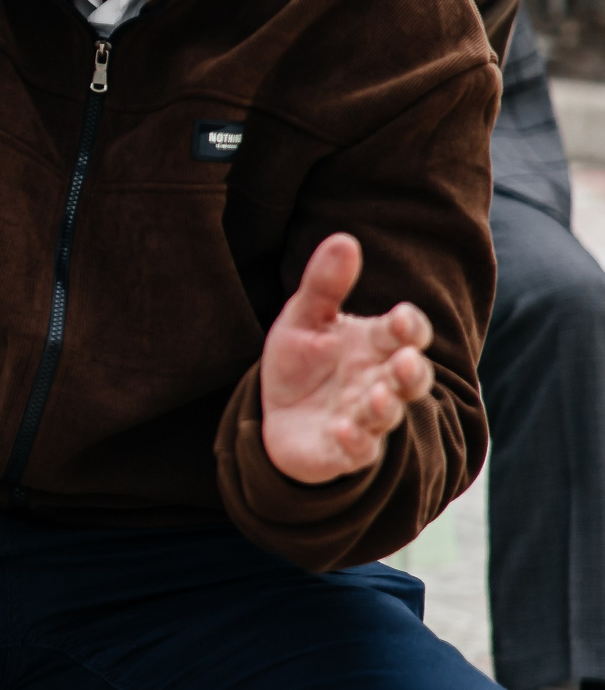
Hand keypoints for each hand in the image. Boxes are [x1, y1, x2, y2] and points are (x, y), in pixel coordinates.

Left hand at [259, 233, 436, 484]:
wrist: (278, 415)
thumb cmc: (302, 362)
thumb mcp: (305, 318)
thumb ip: (325, 284)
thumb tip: (344, 239)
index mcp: (377, 346)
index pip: (405, 333)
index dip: (407, 326)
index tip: (401, 317)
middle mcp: (380, 381)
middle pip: (411, 377)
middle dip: (412, 371)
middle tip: (406, 361)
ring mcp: (365, 417)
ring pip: (387, 414)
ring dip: (385, 406)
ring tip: (377, 396)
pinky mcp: (345, 450)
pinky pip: (358, 450)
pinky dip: (355, 442)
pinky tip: (344, 430)